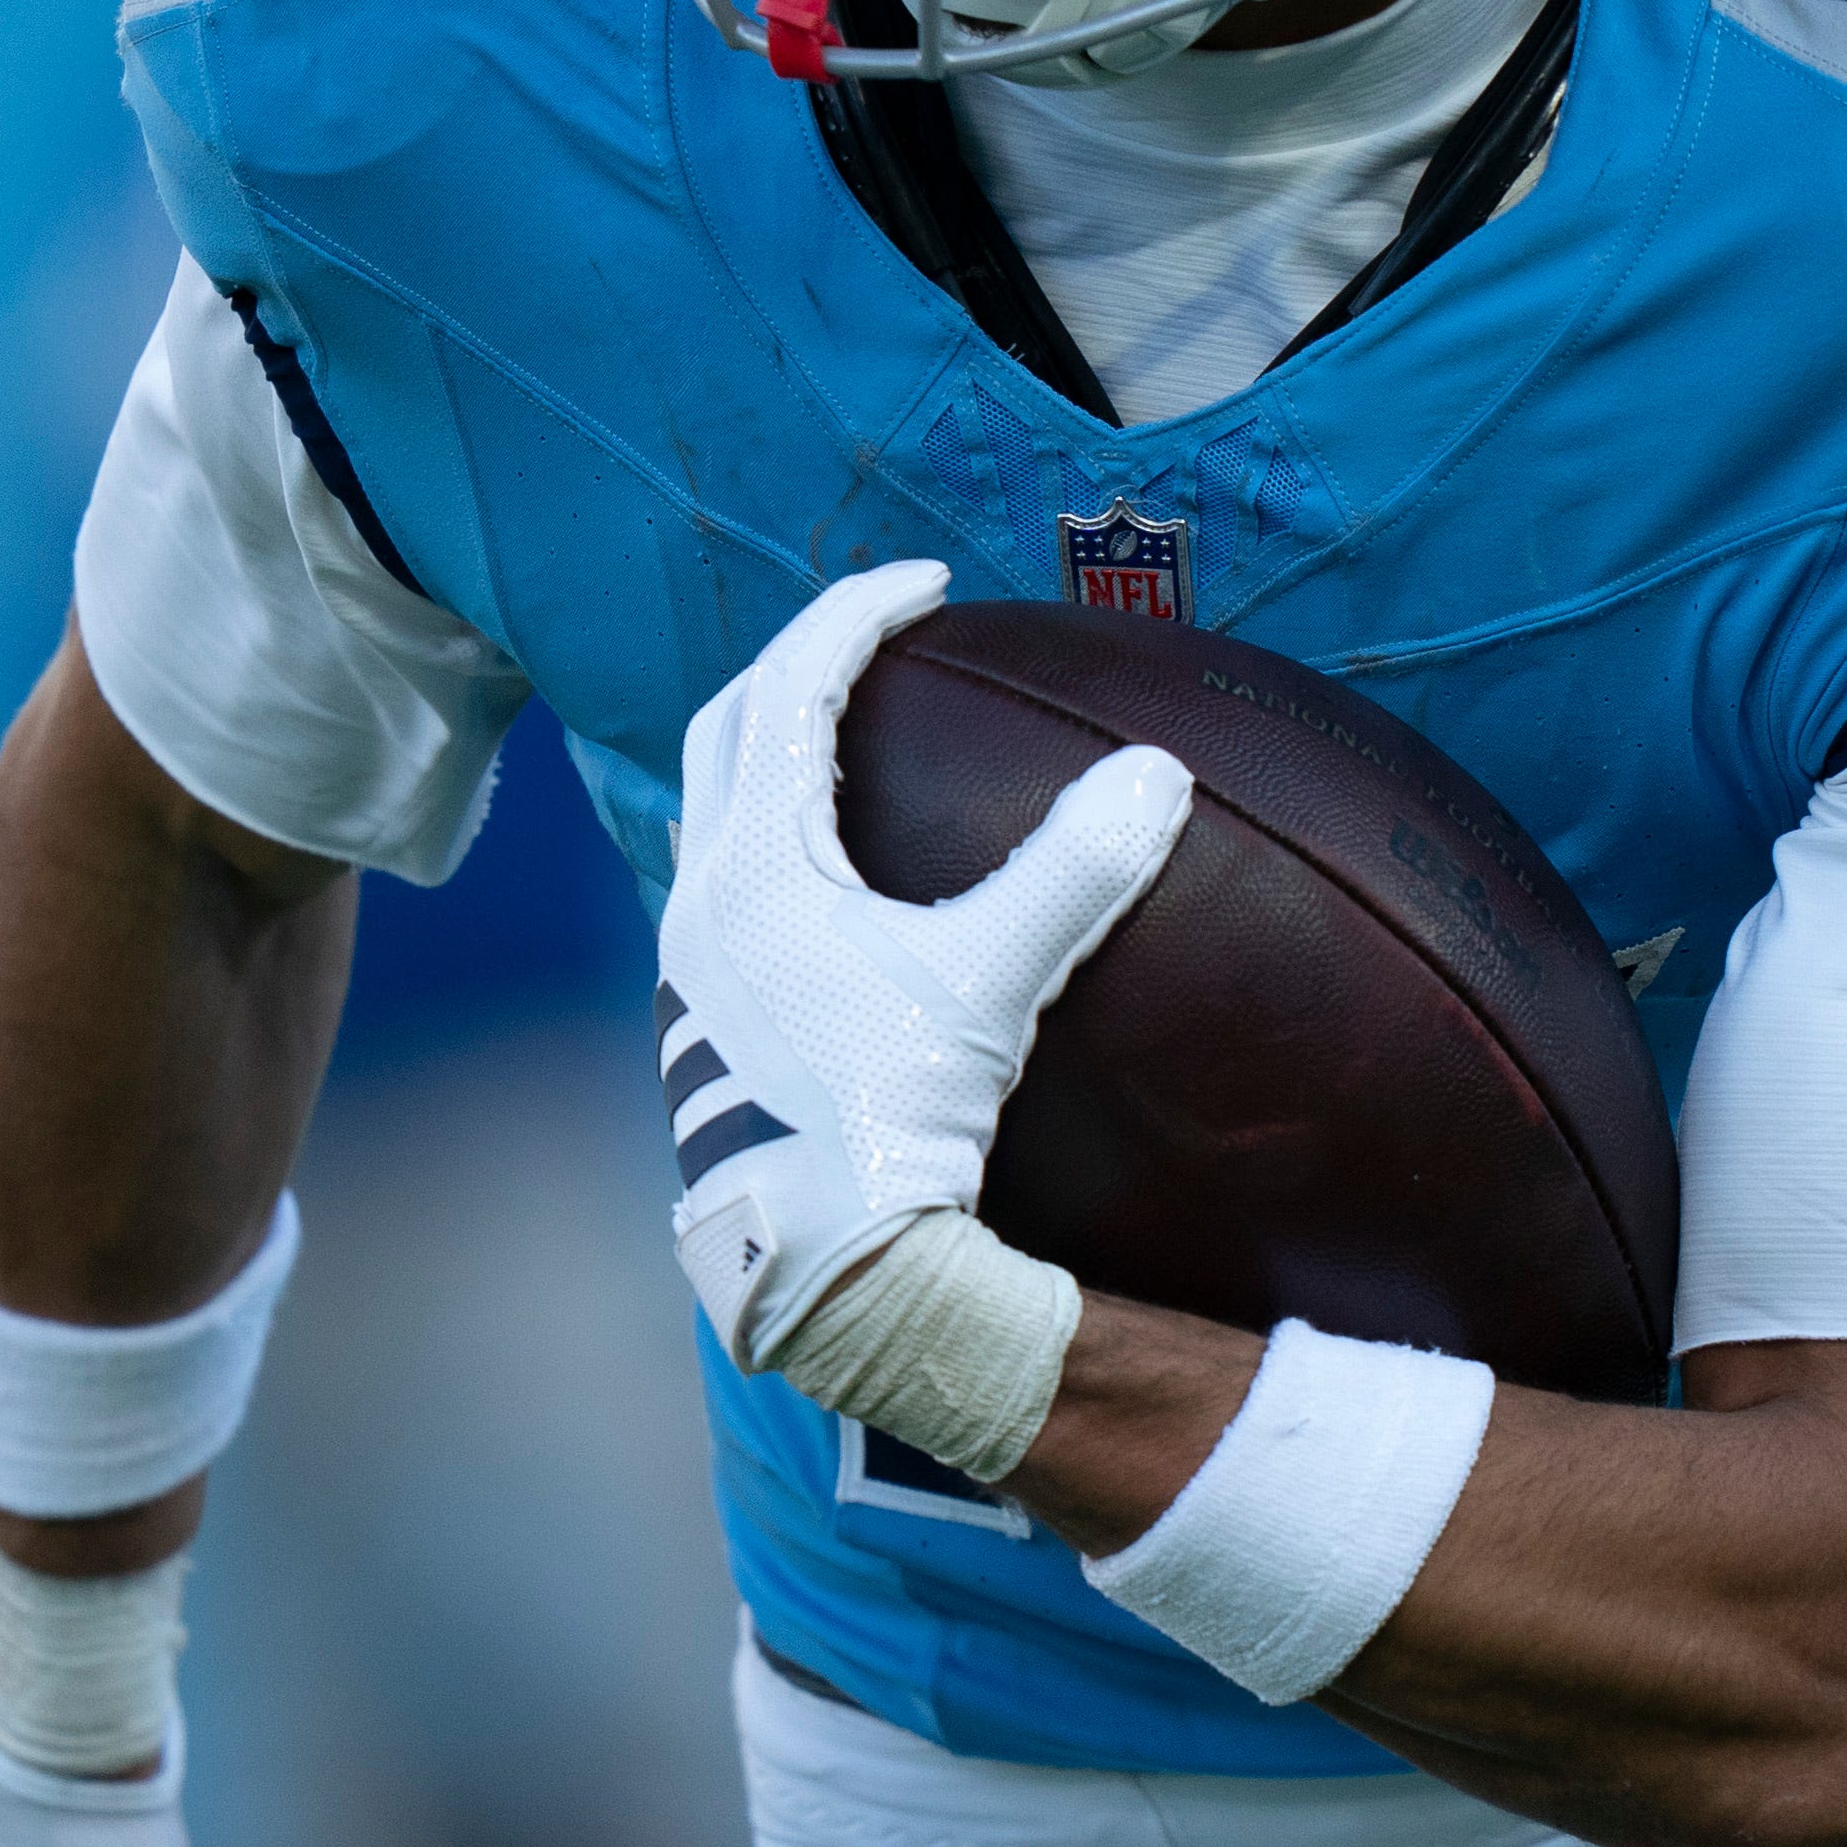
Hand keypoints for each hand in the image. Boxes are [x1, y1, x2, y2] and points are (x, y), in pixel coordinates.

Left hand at [658, 560, 1191, 1365]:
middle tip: (874, 635)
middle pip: (728, 730)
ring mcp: (688, 964)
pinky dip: (767, 836)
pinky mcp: (702, 1020)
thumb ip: (1073, 873)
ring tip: (845, 736)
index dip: (858, 617)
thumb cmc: (893, 1120)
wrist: (822, 1262)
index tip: (926, 583)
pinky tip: (827, 880)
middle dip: (796, 664)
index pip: (794, 689)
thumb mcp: (994, 984)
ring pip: (712, 809)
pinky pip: (722, 883)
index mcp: (755, 867)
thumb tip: (1158, 772)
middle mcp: (700, 900)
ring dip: (769, 753)